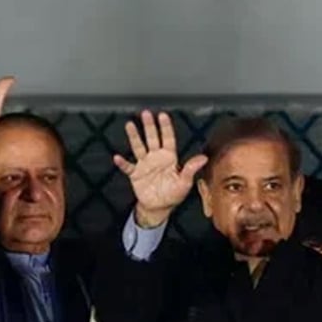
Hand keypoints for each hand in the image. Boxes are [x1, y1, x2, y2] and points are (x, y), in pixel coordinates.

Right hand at [114, 111, 207, 227]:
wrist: (158, 207)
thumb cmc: (173, 194)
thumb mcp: (184, 183)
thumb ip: (190, 169)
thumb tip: (203, 158)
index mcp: (169, 158)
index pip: (168, 139)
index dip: (165, 127)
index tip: (163, 115)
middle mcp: (156, 158)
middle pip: (152, 138)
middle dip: (149, 126)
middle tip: (146, 113)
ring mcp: (144, 164)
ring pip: (138, 147)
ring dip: (134, 137)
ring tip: (130, 125)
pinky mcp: (135, 174)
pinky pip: (128, 167)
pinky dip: (122, 163)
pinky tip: (117, 157)